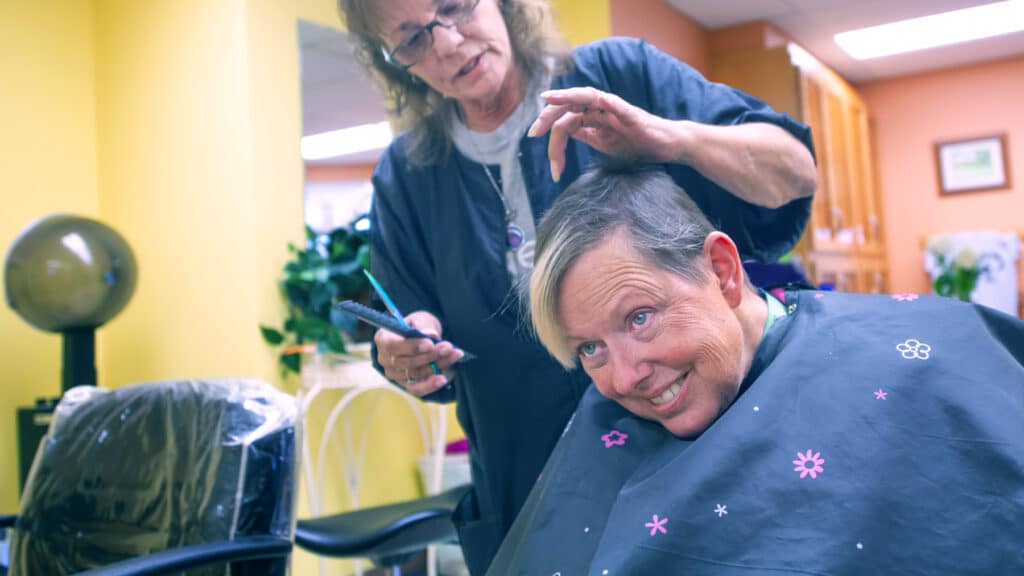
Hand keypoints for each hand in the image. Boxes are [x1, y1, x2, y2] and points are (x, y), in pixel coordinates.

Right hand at [375, 310, 463, 396]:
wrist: (422, 339)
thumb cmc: (417, 326)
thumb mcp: (420, 319)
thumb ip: (424, 326)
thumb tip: (432, 335)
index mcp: (383, 339)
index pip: (392, 346)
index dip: (411, 346)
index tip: (430, 344)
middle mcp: (385, 359)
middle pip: (406, 362)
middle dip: (430, 355)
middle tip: (448, 347)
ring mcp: (395, 374)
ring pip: (416, 374)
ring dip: (437, 366)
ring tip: (454, 355)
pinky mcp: (406, 385)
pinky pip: (418, 389)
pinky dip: (431, 384)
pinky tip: (443, 378)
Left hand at [527, 87, 678, 180]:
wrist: (667, 146)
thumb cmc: (637, 144)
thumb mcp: (604, 144)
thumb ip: (586, 135)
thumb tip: (566, 133)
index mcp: (594, 118)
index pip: (565, 118)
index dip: (547, 126)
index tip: (533, 138)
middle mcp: (602, 109)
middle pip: (570, 106)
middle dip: (548, 116)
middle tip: (533, 132)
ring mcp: (616, 111)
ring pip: (588, 98)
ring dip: (567, 97)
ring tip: (549, 99)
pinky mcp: (633, 116)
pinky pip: (617, 106)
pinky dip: (607, 102)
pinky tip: (594, 100)